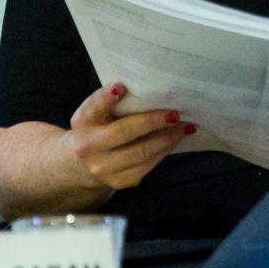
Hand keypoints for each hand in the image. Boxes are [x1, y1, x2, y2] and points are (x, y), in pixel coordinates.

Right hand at [63, 83, 194, 191]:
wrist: (85, 163)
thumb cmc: (100, 127)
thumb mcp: (99, 112)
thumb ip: (114, 101)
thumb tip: (151, 89)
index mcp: (83, 122)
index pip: (94, 107)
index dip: (106, 98)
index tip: (121, 87)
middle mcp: (88, 146)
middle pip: (124, 132)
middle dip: (153, 122)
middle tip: (175, 114)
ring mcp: (103, 167)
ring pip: (141, 152)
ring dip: (167, 138)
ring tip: (185, 126)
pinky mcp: (119, 180)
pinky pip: (147, 165)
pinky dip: (164, 150)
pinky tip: (175, 139)